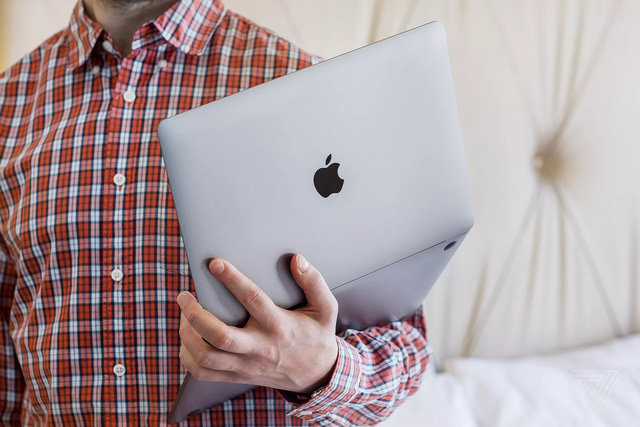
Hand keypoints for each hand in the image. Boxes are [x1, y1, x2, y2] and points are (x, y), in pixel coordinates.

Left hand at [177, 254, 338, 393]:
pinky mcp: (238, 376)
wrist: (317, 376)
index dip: (232, 280)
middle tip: (184, 295)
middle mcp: (261, 347)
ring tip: (184, 314)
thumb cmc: (317, 336)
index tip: (215, 264)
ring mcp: (247, 365)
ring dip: (187, 334)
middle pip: (220, 335)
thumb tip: (297, 260)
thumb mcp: (325, 308)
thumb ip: (314, 282)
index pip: (254, 300)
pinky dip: (187, 357)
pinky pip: (203, 373)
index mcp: (280, 326)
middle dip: (195, 314)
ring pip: (206, 357)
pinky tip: (187, 338)